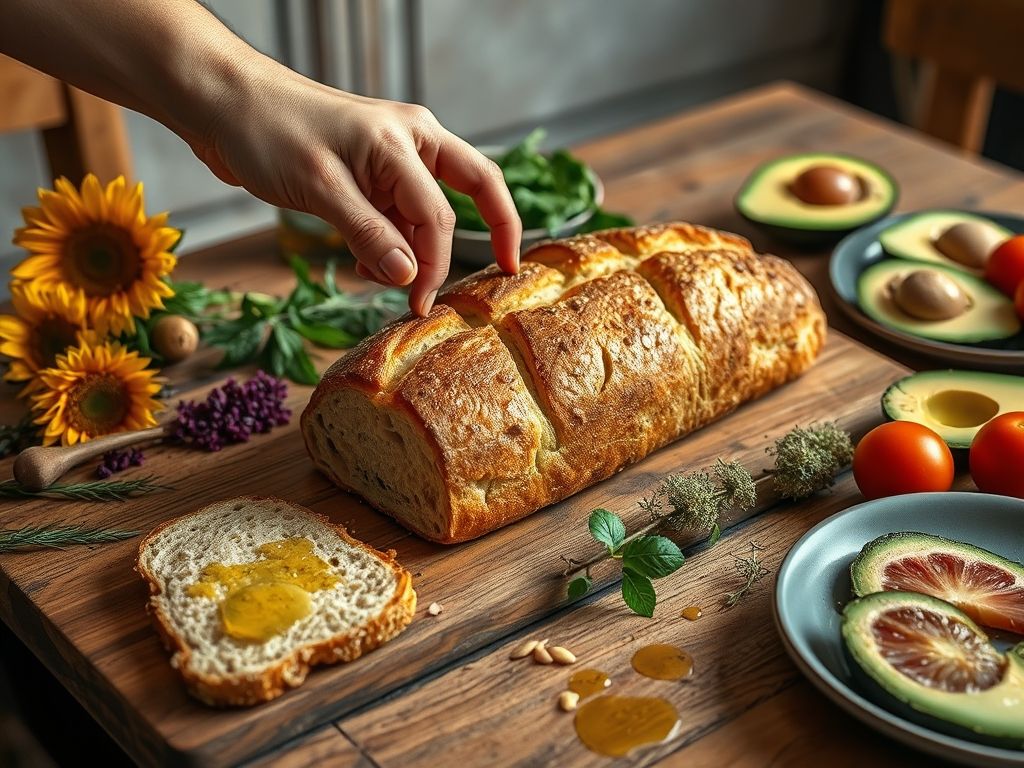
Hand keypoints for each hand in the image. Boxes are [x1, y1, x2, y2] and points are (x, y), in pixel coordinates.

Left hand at [189, 63, 521, 315]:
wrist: (222, 102)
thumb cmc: (269, 129)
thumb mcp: (321, 188)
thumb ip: (370, 234)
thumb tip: (410, 277)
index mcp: (407, 140)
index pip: (440, 214)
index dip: (437, 264)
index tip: (421, 304)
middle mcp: (411, 145)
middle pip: (472, 192)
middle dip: (486, 235)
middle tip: (496, 279)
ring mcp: (391, 159)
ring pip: (426, 213)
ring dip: (413, 250)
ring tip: (376, 276)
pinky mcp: (369, 175)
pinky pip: (396, 216)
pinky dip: (388, 244)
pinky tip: (363, 262)